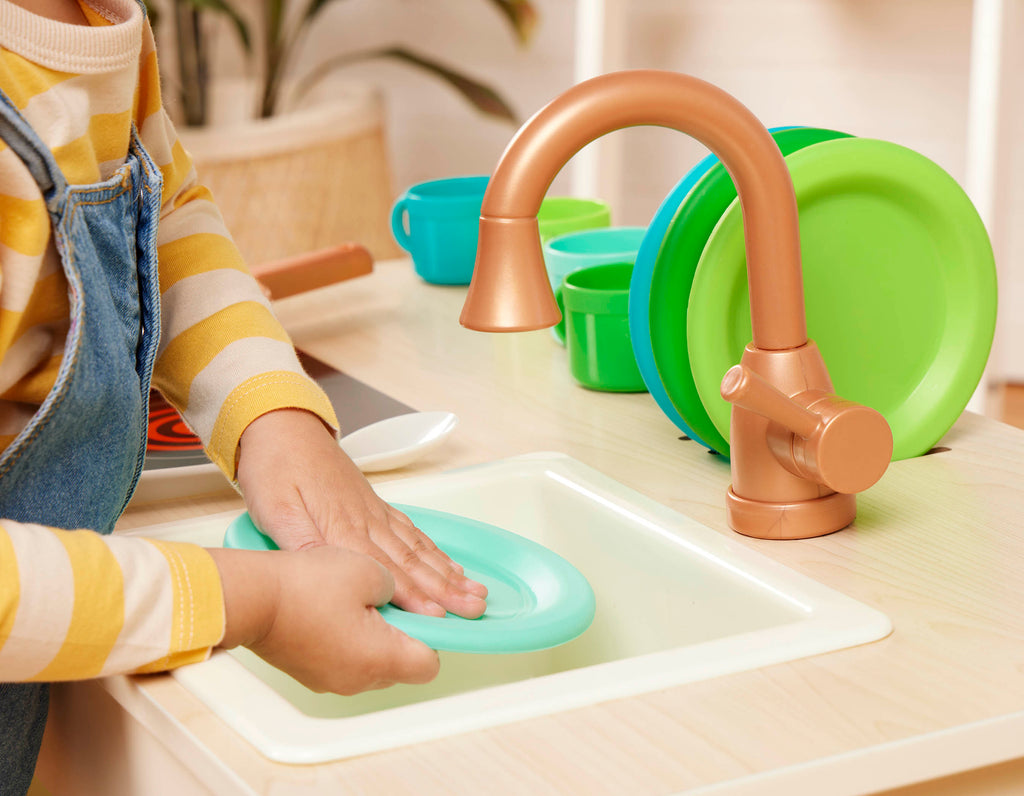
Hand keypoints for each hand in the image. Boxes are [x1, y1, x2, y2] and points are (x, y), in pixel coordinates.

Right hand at [208, 545, 438, 693]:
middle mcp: (358, 679)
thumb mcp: (369, 569)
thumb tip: (397, 596)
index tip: (428, 613)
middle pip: (401, 666)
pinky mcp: (310, 672)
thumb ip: (398, 586)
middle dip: (403, 634)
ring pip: (371, 663)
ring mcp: (331, 679)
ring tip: (359, 600)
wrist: (251, 598)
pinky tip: (335, 609)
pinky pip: (343, 660)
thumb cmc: (305, 585)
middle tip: (391, 600)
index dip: (434, 636)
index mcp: (380, 658)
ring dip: (374, 636)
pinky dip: (347, 639)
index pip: (429, 664)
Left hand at [236, 409, 486, 618]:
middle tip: (475, 608)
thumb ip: (303, 543)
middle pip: (412, 562)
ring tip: (474, 590)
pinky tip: (447, 562)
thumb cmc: (275, 465)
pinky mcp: (373, 504)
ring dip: (447, 572)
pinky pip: (410, 531)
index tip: (439, 617)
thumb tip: (328, 578)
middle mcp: (366, 521)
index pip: (385, 570)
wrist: (282, 425)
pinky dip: (433, 550)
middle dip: (446, 589)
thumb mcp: (275, 508)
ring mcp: (373, 511)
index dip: (413, 596)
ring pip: (417, 548)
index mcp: (342, 527)